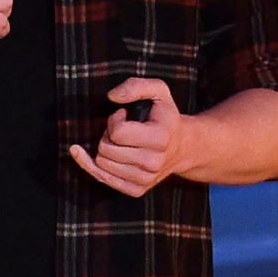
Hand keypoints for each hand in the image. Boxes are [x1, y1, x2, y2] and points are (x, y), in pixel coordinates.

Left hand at [69, 77, 190, 195]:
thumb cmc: (165, 117)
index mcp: (160, 138)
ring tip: (123, 143)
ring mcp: (145, 179)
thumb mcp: (158, 91)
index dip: (115, 120)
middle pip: (106, 149)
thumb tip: (112, 96)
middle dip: (108, 135)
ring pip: (101, 163)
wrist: (183, 147)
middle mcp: (154, 163)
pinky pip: (101, 177)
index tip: (124, 116)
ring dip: (106, 149)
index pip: (117, 133)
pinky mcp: (136, 190)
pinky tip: (95, 155)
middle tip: (123, 131)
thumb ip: (136, 86)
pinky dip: (94, 165)